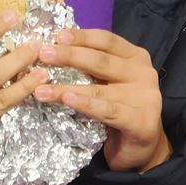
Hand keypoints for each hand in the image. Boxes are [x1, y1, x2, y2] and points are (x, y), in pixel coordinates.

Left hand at [32, 28, 171, 172]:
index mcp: (135, 57)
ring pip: (98, 89)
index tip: (56, 36)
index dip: (81, 37)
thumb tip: (55, 48)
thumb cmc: (120, 108)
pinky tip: (67, 99)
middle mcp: (143, 73)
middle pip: (101, 61)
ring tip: (40, 89)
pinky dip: (86, 104)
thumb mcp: (110, 81)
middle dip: (69, 56)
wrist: (142, 147)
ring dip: (66, 87)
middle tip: (42, 55)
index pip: (107, 41)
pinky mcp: (141, 121)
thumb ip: (94, 66)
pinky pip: (108, 110)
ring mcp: (145, 97)